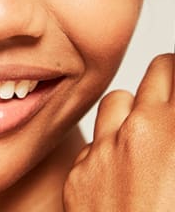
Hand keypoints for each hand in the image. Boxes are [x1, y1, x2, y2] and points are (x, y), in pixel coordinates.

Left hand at [63, 53, 174, 211]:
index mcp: (174, 130)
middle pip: (159, 72)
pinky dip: (110, 146)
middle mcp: (138, 131)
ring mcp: (104, 150)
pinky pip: (96, 141)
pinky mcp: (80, 174)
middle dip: (173, 80)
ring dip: (138, 108)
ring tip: (152, 129)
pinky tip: (123, 171)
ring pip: (120, 100)